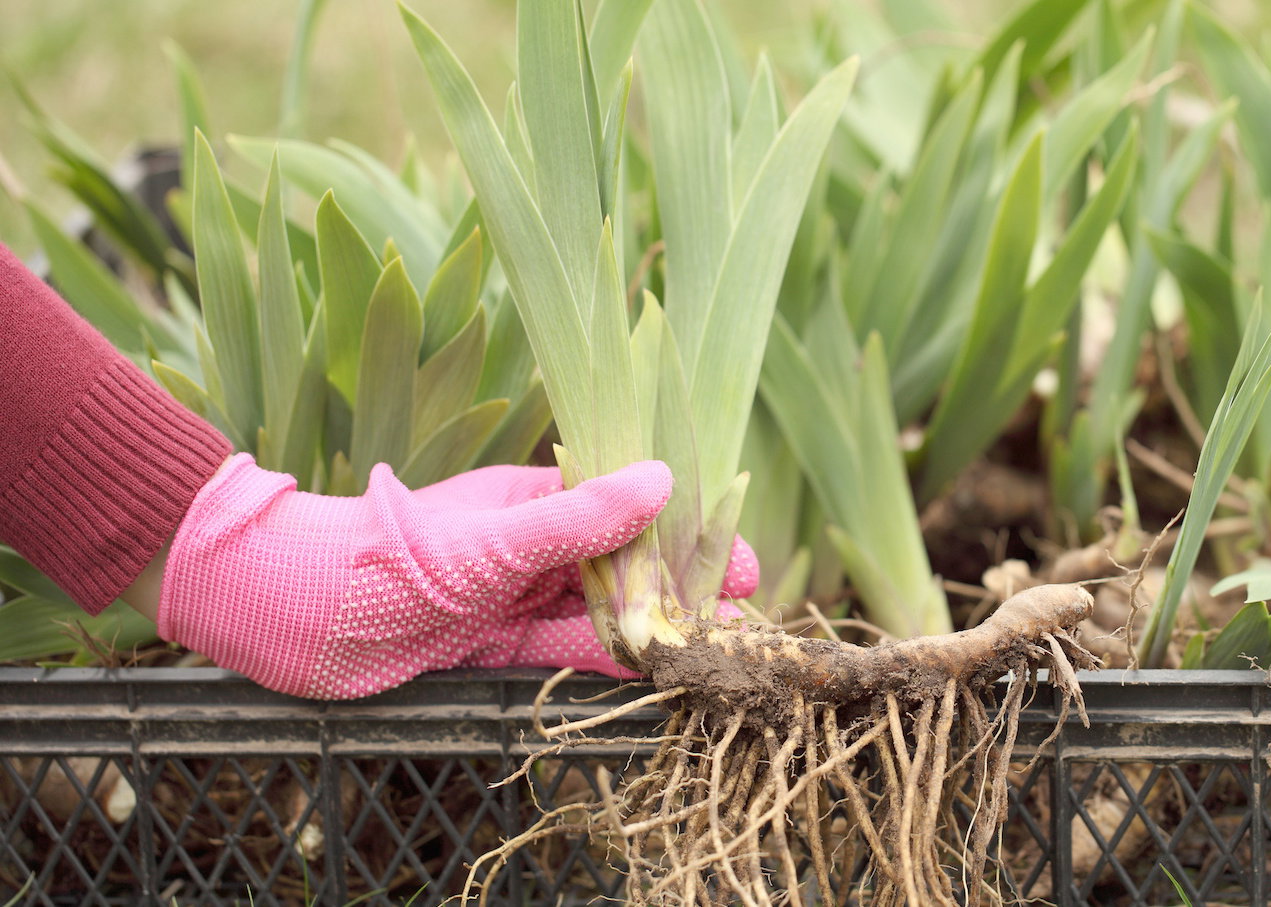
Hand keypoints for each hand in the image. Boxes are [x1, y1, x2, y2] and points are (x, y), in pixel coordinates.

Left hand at [157, 454, 756, 697]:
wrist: (285, 611)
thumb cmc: (383, 556)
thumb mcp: (490, 541)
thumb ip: (576, 519)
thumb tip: (662, 477)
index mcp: (534, 495)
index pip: (631, 508)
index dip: (690, 534)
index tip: (746, 564)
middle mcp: (534, 542)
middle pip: (625, 562)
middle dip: (685, 586)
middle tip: (745, 620)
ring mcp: (518, 593)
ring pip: (603, 610)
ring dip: (656, 627)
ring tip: (716, 649)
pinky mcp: (498, 642)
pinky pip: (568, 648)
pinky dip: (612, 658)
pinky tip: (656, 669)